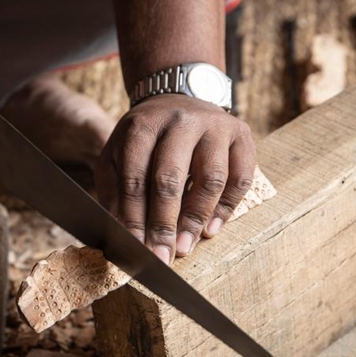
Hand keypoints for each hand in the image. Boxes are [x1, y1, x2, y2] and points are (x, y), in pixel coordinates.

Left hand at [95, 95, 256, 263]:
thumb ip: (114, 192)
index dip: (134, 216)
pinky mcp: (241, 134)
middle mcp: (180, 121)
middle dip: (164, 223)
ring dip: (196, 219)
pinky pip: (241, 177)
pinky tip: (211, 230)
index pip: (135, 177)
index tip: (135, 247)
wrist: (178, 100)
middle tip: (162, 256)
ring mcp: (214, 126)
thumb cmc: (144, 139)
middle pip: (171, 178)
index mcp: (143, 125)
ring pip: (210, 178)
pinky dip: (226, 207)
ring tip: (185, 247)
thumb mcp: (116, 155)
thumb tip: (119, 234)